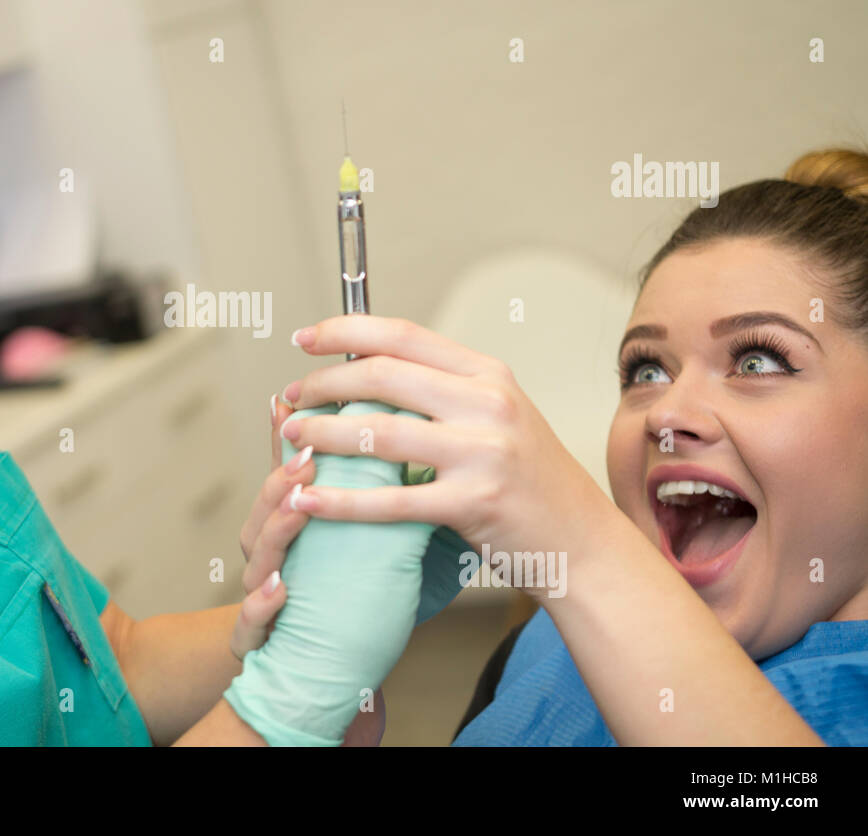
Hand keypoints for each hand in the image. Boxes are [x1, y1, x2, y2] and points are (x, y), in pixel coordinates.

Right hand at [228, 393, 385, 745]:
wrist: (309, 668)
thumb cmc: (338, 597)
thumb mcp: (360, 538)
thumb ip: (376, 494)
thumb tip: (414, 432)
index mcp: (295, 517)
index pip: (293, 465)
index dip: (298, 429)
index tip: (320, 395)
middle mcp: (272, 545)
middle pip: (268, 497)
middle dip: (288, 468)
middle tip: (313, 446)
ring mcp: (260, 587)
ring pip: (258, 548)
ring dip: (278, 523)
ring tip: (299, 501)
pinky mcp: (258, 634)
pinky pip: (252, 618)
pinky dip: (262, 603)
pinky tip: (280, 590)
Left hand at [279, 316, 615, 597]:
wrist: (581, 541)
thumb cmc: (531, 480)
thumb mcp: (497, 416)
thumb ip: (443, 391)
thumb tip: (368, 369)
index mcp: (487, 375)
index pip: (402, 335)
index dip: (345, 332)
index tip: (305, 339)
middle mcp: (487, 405)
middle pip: (382, 376)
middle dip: (323, 385)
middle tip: (292, 399)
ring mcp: (481, 453)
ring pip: (377, 434)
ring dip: (321, 435)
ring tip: (291, 438)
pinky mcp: (472, 504)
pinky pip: (388, 501)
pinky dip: (338, 501)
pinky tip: (305, 499)